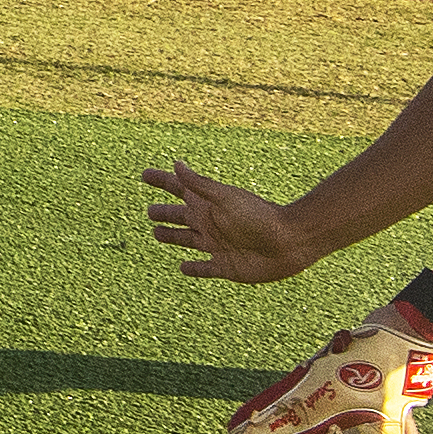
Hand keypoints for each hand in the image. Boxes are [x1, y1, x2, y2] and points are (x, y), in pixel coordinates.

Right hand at [143, 159, 320, 285]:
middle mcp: (209, 223)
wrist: (288, 242)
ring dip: (171, 237)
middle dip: (163, 213)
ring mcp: (216, 245)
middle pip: (179, 216)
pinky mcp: (224, 266)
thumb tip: (175, 164)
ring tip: (157, 234)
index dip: (161, 181)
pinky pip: (203, 268)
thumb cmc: (258, 216)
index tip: (144, 175)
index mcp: (208, 204)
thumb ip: (199, 185)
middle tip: (149, 211)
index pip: (178, 189)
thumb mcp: (225, 198)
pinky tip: (183, 268)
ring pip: (186, 240)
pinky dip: (192, 269)